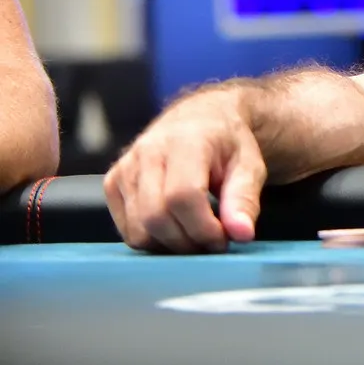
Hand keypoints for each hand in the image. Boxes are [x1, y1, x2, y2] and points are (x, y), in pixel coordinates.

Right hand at [104, 90, 267, 253]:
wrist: (201, 120)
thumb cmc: (227, 145)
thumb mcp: (249, 165)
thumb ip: (244, 199)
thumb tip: (242, 234)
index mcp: (186, 141)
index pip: (182, 196)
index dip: (203, 228)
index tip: (223, 239)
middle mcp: (148, 152)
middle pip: (155, 217)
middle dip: (187, 242)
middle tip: (211, 243)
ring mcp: (125, 167)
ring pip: (138, 230)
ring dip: (169, 244)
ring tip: (196, 233)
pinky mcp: (112, 183)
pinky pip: (126, 230)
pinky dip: (152, 239)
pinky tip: (175, 226)